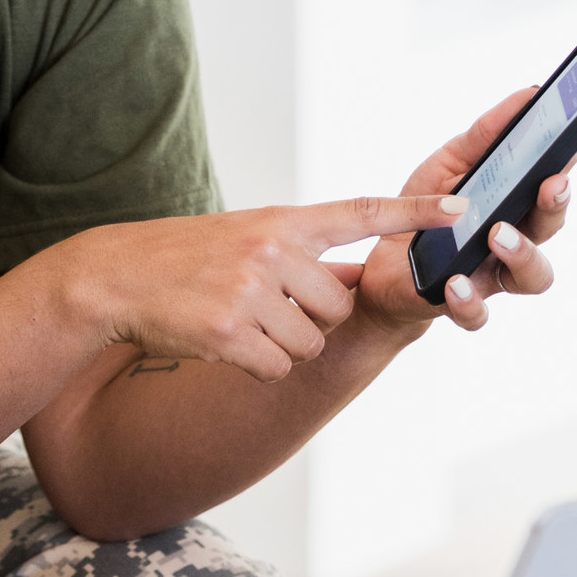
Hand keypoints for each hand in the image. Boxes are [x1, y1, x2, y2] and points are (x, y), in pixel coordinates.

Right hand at [56, 197, 446, 382]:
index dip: (414, 214)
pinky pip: (278, 367)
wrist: (115, 277)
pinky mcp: (231, 332)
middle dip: (312, 319)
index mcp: (280, 220)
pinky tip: (224, 343)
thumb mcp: (244, 237)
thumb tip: (352, 284)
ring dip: (282, 346)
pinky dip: (258, 366)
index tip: (461, 209)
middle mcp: (271, 249)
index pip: (361, 212)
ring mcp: (251, 290)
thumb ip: (297, 253)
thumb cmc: (183, 259)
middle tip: (266, 309)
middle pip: (338, 306)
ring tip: (238, 322)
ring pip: (310, 342)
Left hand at [345, 87, 569, 333]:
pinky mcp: (457, 303)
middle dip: (555, 205)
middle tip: (549, 184)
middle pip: (550, 228)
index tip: (575, 141)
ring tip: (498, 234)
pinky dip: (469, 300)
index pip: (551, 184)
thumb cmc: (425, 213)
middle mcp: (512, 242)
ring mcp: (490, 276)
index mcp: (515, 206)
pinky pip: (476, 313)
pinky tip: (455, 282)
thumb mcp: (448, 164)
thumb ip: (484, 135)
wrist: (384, 269)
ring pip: (532, 277)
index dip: (567, 165)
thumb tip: (527, 95)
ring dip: (522, 254)